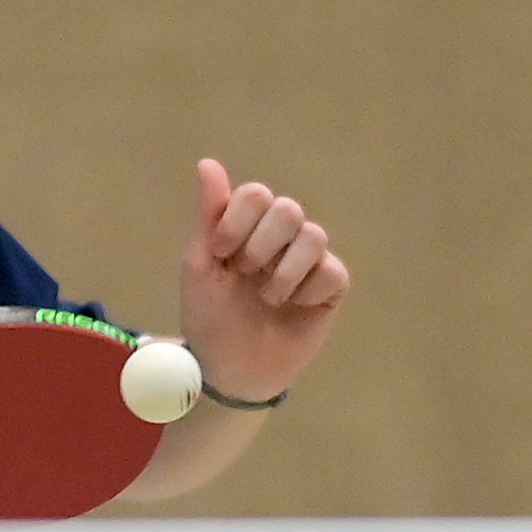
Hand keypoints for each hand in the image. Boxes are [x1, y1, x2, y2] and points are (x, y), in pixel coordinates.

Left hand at [179, 159, 348, 402]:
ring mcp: (308, 259)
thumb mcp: (199, 265)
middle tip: (245, 275)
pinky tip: (293, 307)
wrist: (231, 369)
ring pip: (314, 235)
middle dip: (260, 246)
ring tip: (267, 297)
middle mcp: (280, 236)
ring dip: (283, 271)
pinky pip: (332, 271)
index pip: (256, 194)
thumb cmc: (209, 316)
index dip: (238, 221)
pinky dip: (307, 291)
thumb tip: (207, 163)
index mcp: (246, 226)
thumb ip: (208, 215)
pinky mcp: (331, 287)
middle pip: (287, 209)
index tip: (221, 254)